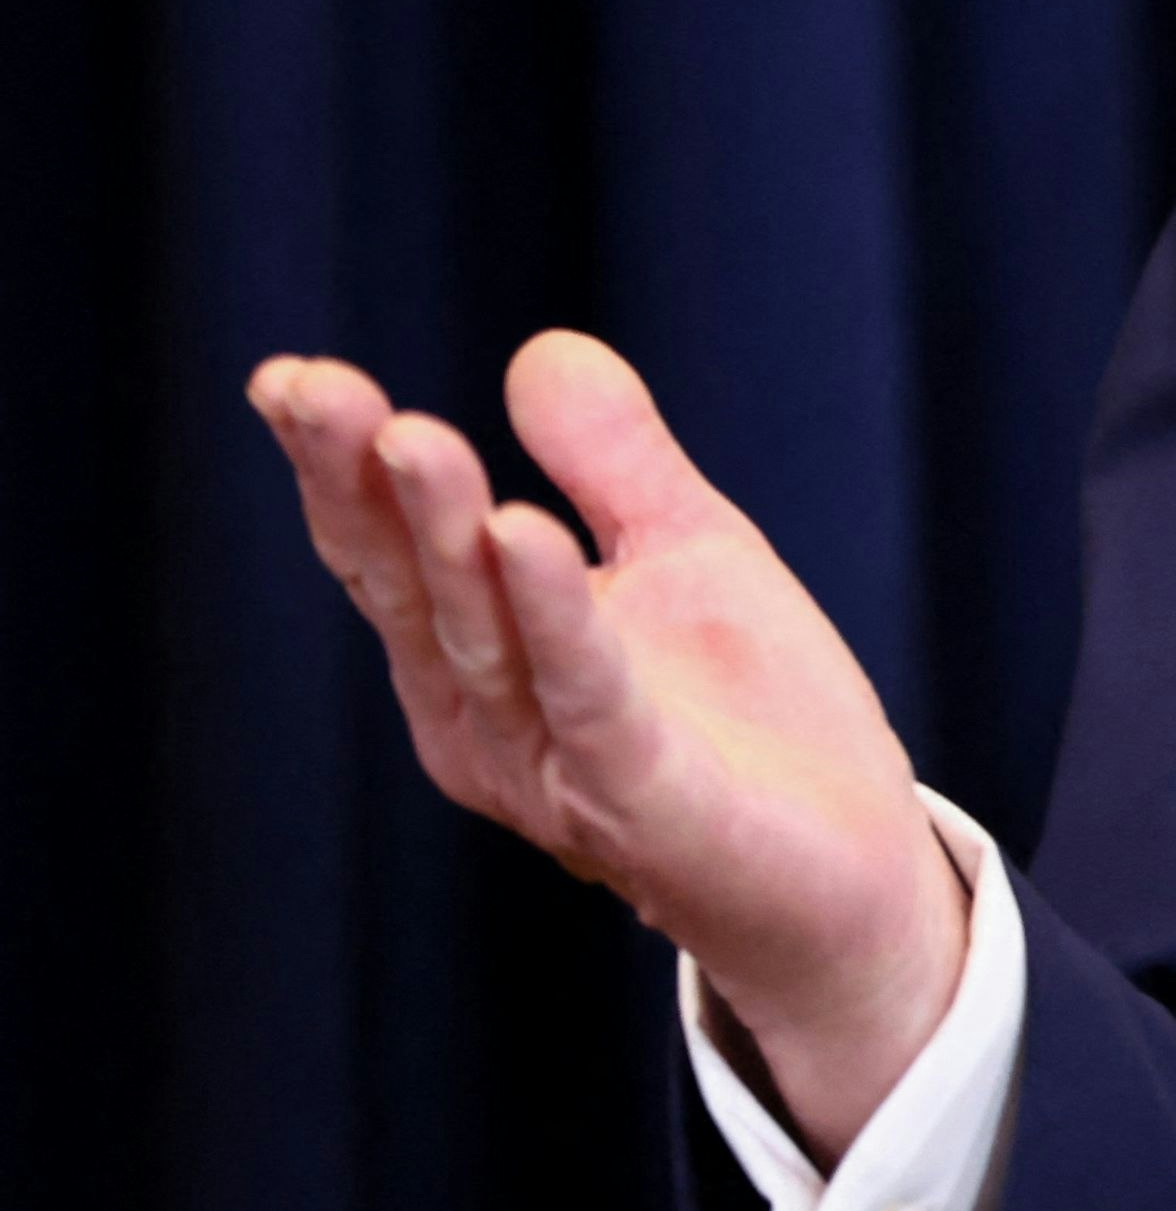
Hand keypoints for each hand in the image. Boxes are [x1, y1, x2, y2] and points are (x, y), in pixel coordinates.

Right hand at [250, 332, 971, 1160]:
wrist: (850, 864)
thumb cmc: (751, 716)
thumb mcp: (685, 550)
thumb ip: (613, 459)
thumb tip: (540, 346)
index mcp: (481, 657)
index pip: (391, 549)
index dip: (338, 466)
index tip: (289, 376)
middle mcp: (487, 718)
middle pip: (411, 586)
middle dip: (362, 485)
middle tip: (314, 389)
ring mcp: (552, 764)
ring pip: (481, 634)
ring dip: (446, 534)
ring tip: (412, 437)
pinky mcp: (638, 797)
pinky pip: (586, 695)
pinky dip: (553, 615)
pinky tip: (523, 533)